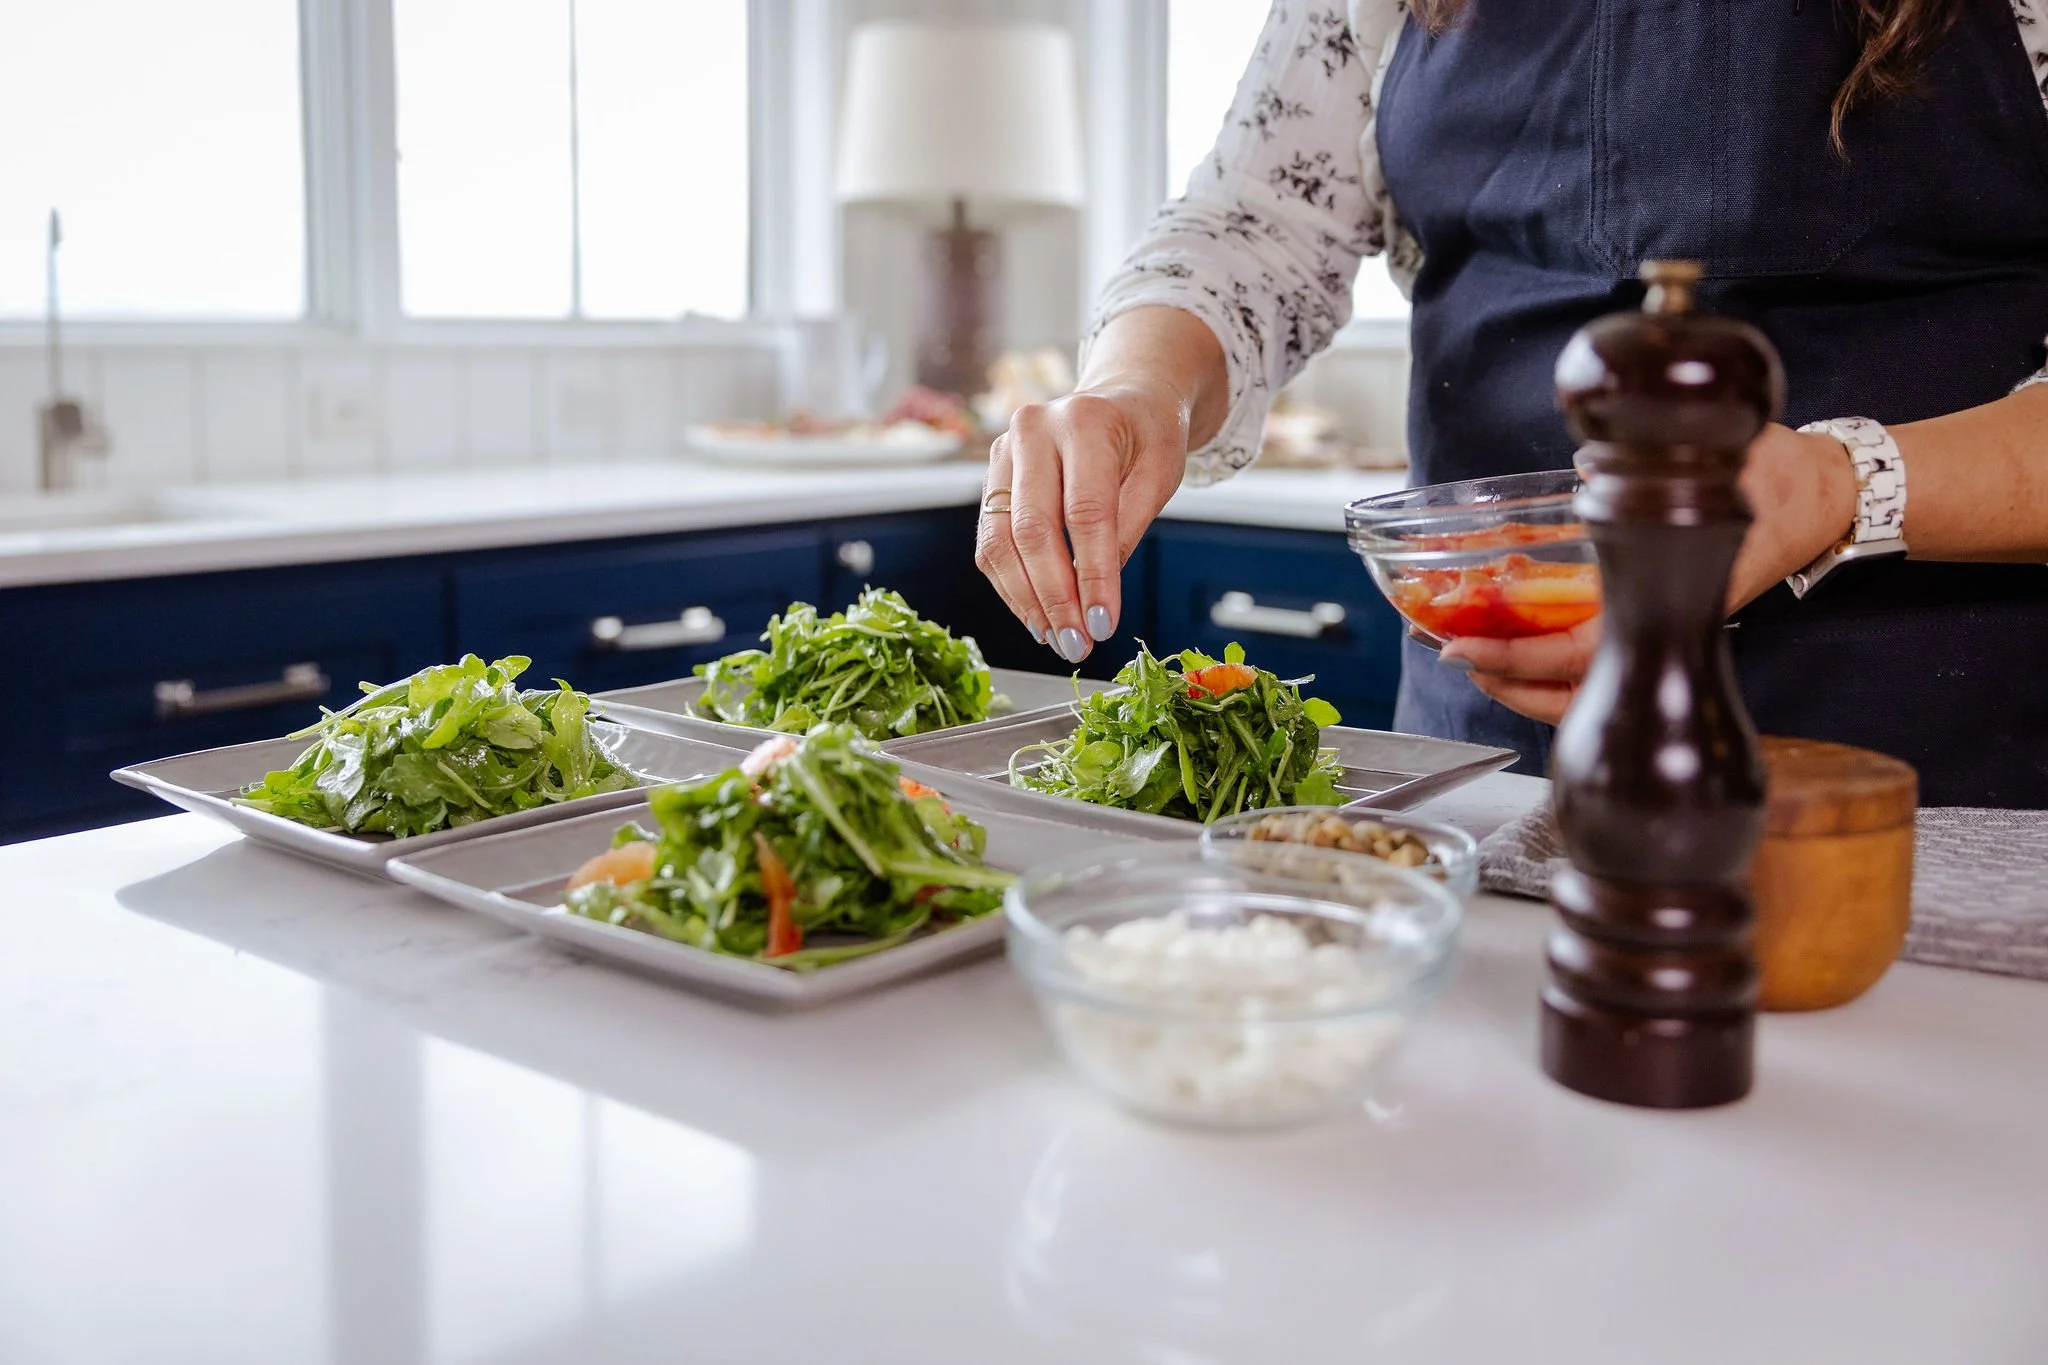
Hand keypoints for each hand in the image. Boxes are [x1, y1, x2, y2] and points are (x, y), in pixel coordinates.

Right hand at [976, 375, 1190, 660]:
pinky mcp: (990, 477)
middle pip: (1032, 529)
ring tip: (1056, 638)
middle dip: (1054, 597)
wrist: (1123, 400)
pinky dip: (1012, 586)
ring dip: (1027, 600)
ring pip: (1000, 541)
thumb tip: (1095, 598)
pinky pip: (991, 543)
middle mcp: (1033, 430)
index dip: (1092, 575)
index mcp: (1084, 420)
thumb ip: (1127, 529)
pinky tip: (1038, 615)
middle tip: (1076, 644)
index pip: (1084, 511)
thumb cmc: (1147, 436)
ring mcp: (1003, 452)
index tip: (1103, 624)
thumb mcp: (1159, 475)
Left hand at [1439, 423, 1856, 724]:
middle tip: (1449, 653)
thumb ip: (1646, 468)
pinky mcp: (1657, 618)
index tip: (1462, 651)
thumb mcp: (1716, 463)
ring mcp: (1658, 629)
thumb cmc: (1774, 479)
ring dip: (1522, 678)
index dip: (1514, 659)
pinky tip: (1513, 634)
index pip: (1575, 653)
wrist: (1823, 495)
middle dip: (1503, 680)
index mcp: (1669, 603)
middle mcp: (1658, 627)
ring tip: (1471, 651)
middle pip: (1569, 691)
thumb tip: (1580, 469)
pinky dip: (1548, 660)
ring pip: (1581, 686)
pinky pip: (1595, 659)